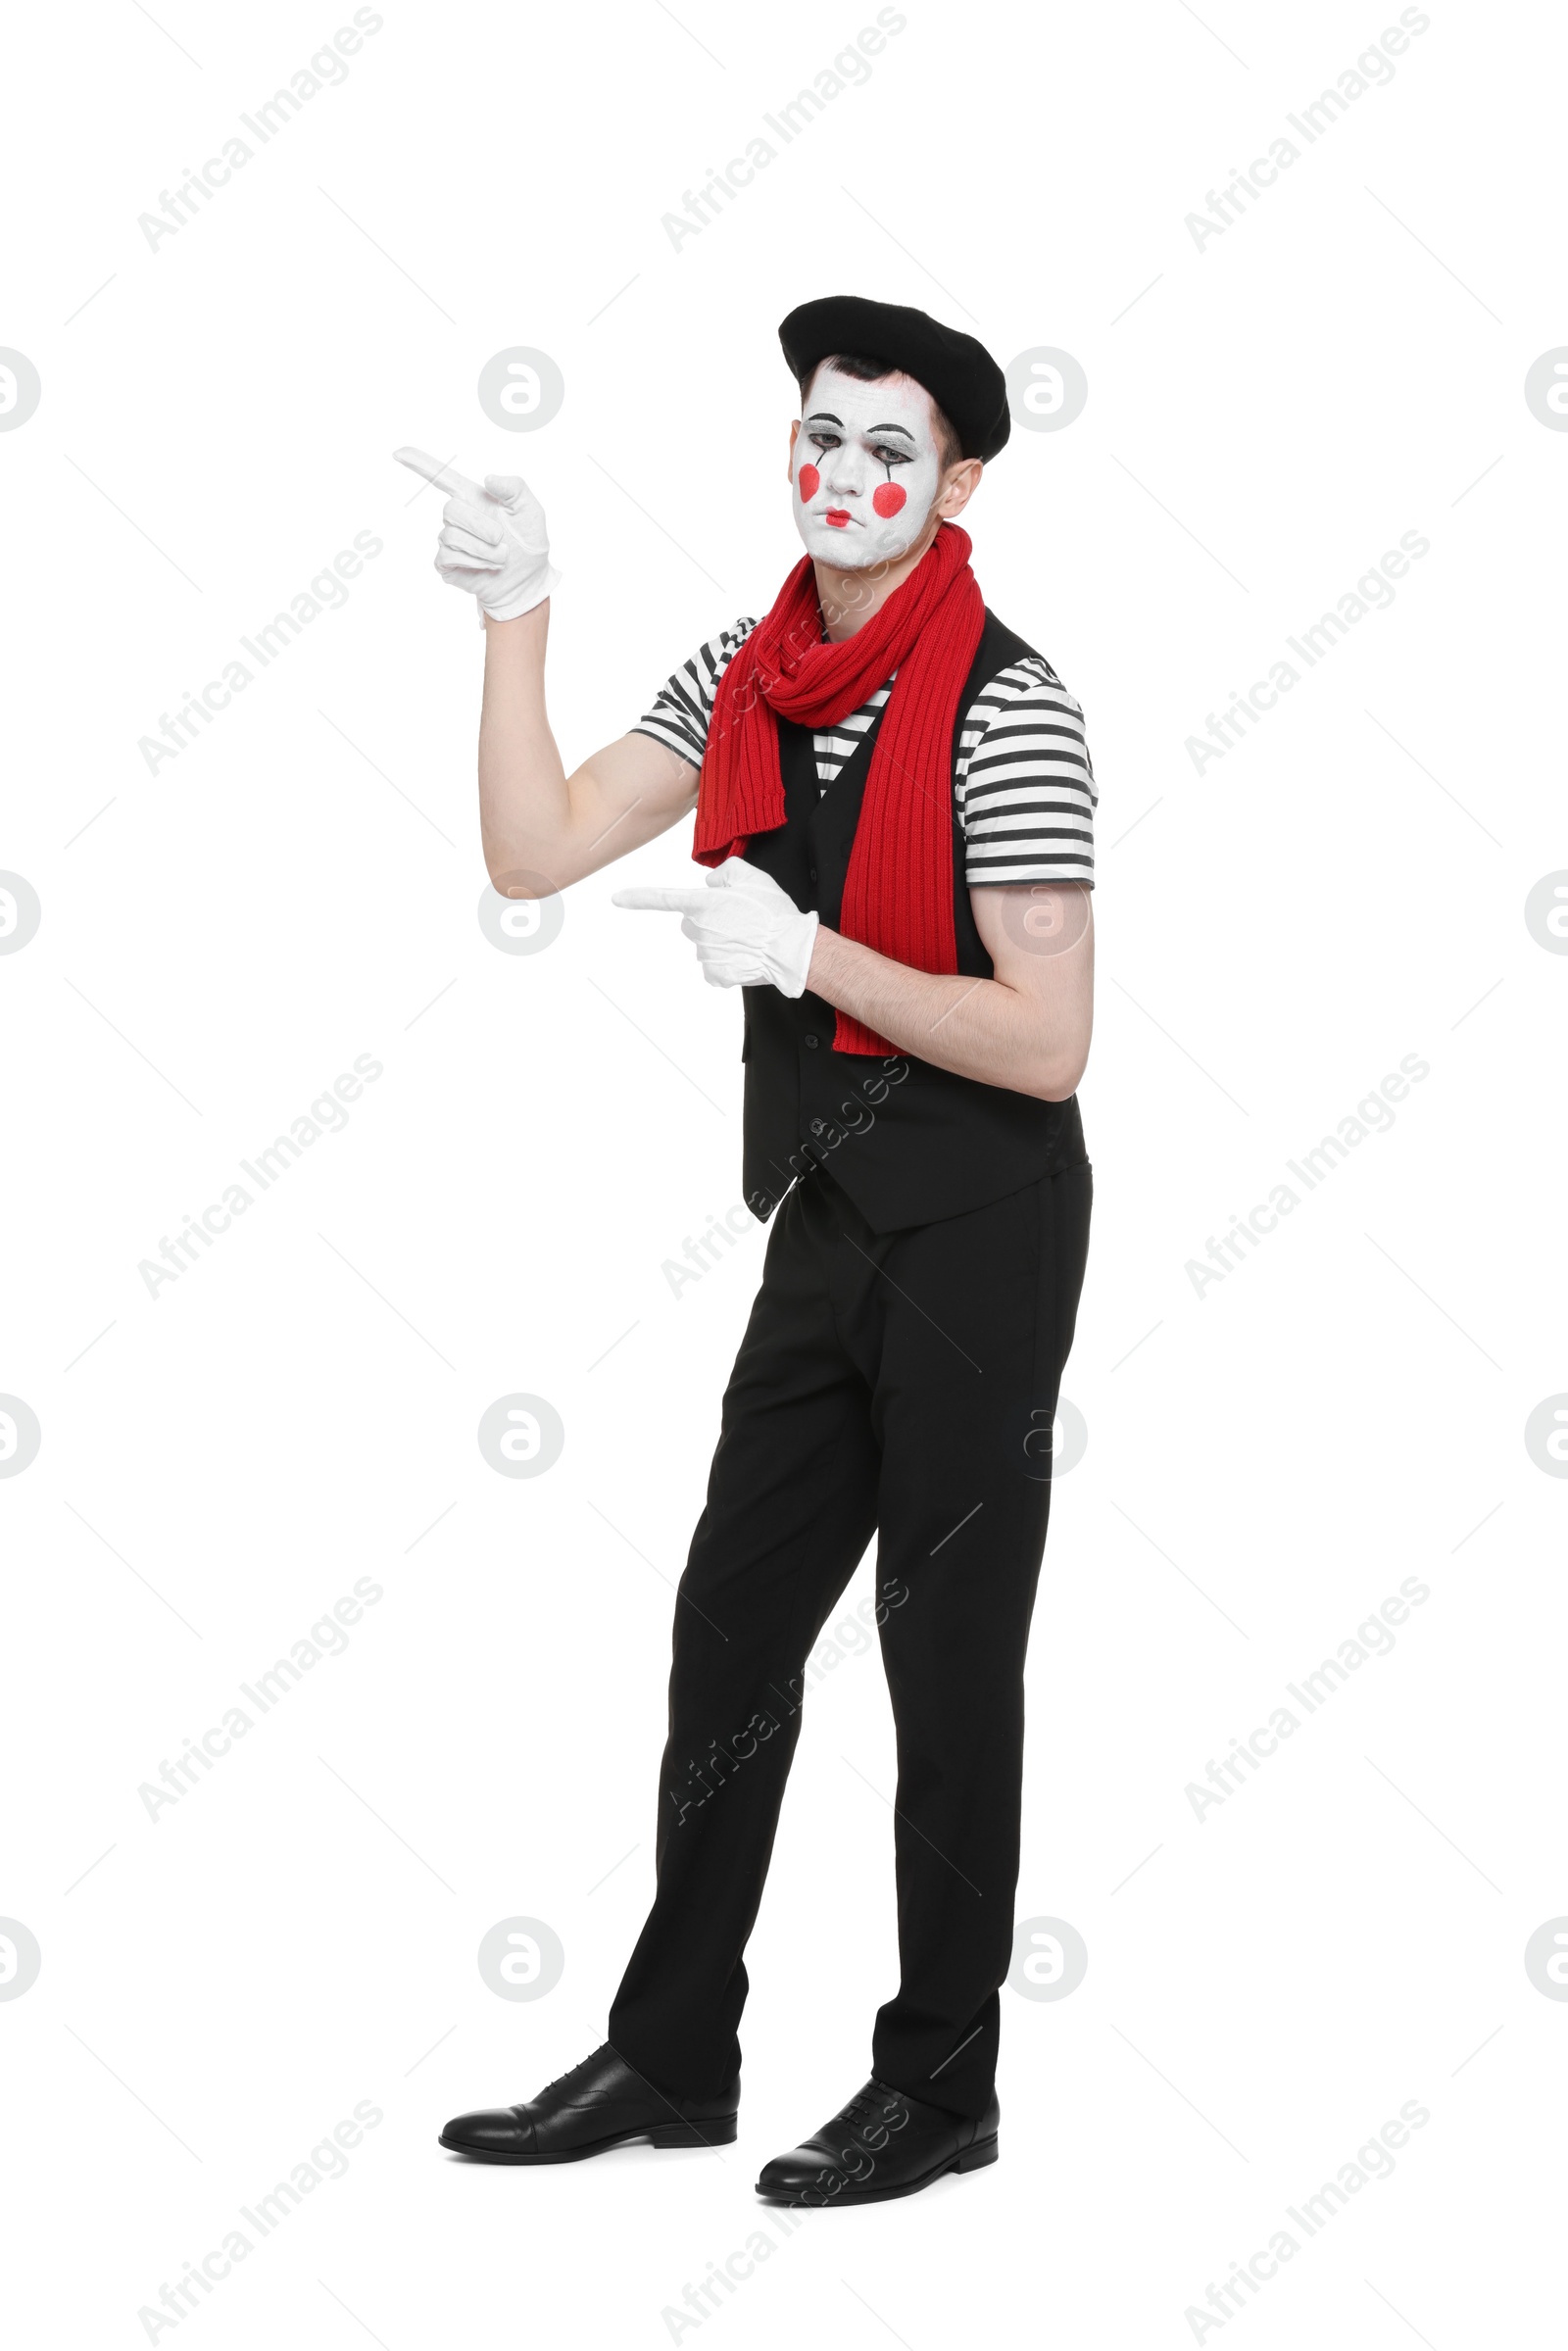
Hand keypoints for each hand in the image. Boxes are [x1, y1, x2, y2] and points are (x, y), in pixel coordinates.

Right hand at [393, 446, 559, 619]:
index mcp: (472, 497)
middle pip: (450, 510)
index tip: (398, 452)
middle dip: (481, 527)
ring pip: (452, 537)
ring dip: (483, 550)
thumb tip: (488, 478)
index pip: (441, 476)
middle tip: (502, 540)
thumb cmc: (528, 542)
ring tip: (500, 557)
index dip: (419, 463)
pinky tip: (487, 566)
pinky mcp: (445, 563)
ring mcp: (449, 540)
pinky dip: (474, 562)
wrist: (527, 580)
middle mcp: (457, 516)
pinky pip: (448, 556)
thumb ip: (514, 488)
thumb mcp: (530, 510)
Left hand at [613, 857, 818, 996]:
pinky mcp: (716, 974)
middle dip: (709, 920)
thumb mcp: (751, 876)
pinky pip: (714, 968)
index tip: (616, 898)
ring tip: (748, 938)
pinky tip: (744, 956)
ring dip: (721, 941)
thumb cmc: (773, 912)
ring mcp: (706, 954)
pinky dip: (727, 963)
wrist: (791, 948)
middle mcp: (699, 929)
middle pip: (692, 923)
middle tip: (738, 920)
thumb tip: (710, 885)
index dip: (638, 897)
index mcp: (703, 903)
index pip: (663, 898)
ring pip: (705, 945)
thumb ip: (724, 873)